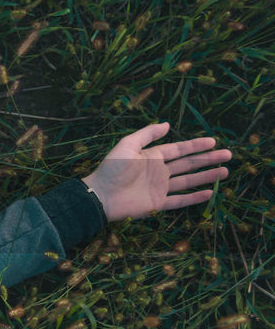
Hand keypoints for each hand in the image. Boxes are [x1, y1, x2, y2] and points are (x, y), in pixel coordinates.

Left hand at [82, 122, 231, 221]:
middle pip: (188, 164)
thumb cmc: (112, 169)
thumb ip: (147, 134)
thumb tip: (168, 124)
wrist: (100, 196)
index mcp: (151, 157)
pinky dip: (194, 198)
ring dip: (206, 176)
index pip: (179, 150)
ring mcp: (159, 188)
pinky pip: (179, 200)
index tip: (214, 142)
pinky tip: (210, 193)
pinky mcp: (158, 204)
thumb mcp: (128, 146)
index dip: (196, 145)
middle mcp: (158, 171)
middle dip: (208, 159)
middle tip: (228, 155)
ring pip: (188, 181)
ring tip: (225, 172)